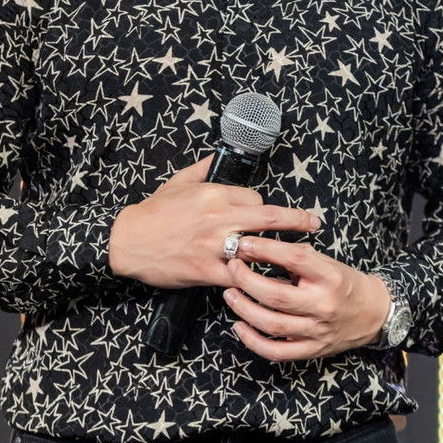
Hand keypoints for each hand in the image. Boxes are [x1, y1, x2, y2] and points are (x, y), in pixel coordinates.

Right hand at [108, 153, 319, 289]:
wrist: (128, 241)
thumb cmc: (153, 212)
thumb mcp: (178, 181)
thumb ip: (204, 169)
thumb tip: (220, 157)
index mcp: (214, 193)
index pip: (256, 198)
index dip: (264, 208)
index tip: (263, 216)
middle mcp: (218, 217)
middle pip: (269, 218)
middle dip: (296, 221)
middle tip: (314, 224)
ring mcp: (214, 245)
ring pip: (258, 250)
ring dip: (278, 255)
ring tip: (296, 260)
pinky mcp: (206, 270)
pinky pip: (240, 276)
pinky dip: (254, 279)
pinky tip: (266, 284)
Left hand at [222, 236, 391, 361]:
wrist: (373, 313)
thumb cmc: (343, 283)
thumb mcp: (325, 262)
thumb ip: (294, 257)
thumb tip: (255, 248)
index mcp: (330, 276)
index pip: (295, 259)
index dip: (266, 249)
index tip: (244, 244)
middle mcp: (324, 305)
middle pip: (277, 296)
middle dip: (247, 281)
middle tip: (231, 268)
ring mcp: (318, 331)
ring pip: (273, 325)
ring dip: (245, 309)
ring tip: (230, 294)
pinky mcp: (312, 350)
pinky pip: (277, 352)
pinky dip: (253, 341)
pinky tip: (239, 326)